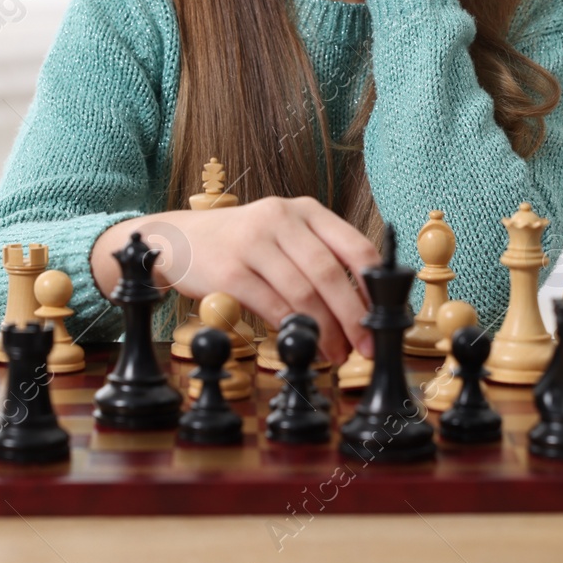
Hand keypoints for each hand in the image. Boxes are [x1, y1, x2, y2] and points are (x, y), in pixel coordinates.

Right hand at [93, 196, 378, 363]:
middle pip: (331, 273)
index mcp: (305, 209)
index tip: (384, 318)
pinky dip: (293, 329)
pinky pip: (272, 305)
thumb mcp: (283, 235)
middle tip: (366, 346)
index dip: (375, 287)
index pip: (355, 246)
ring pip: (303, 292)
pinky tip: (304, 343)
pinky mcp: (230, 270)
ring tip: (336, 353)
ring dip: (326, 330)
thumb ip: (320, 258)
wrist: (177, 240)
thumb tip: (363, 306)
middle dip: (354, 317)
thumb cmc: (241, 243)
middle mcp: (281, 218)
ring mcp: (254, 242)